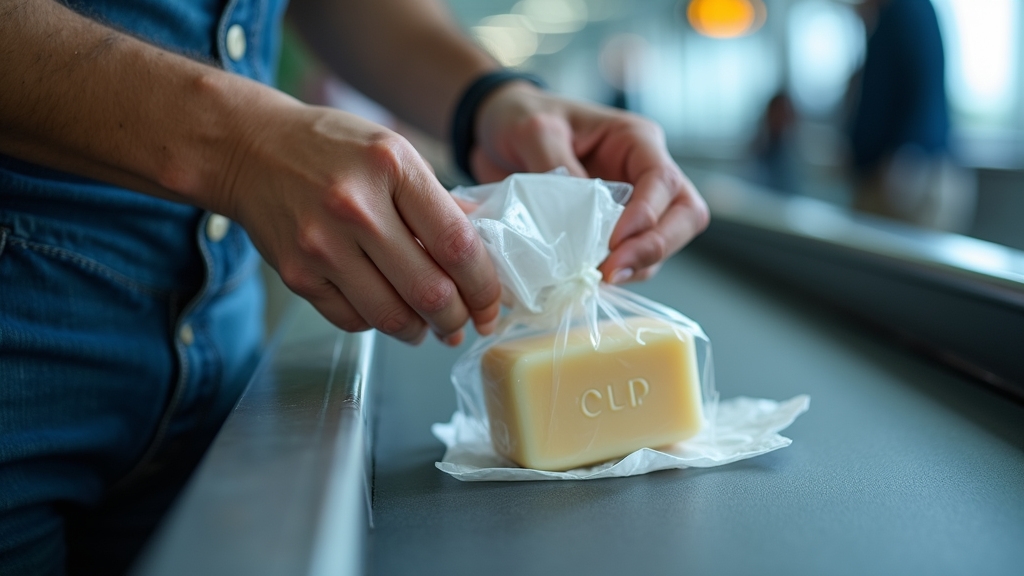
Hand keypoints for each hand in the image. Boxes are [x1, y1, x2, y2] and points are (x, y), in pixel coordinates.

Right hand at [223, 100, 500, 344]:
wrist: (248, 149)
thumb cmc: (330, 148)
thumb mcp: (393, 152)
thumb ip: (438, 201)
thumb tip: (485, 248)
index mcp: (392, 167)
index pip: (457, 244)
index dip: (484, 286)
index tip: (491, 304)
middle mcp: (356, 207)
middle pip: (429, 291)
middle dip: (456, 319)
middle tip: (464, 324)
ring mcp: (322, 245)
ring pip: (391, 316)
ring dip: (420, 331)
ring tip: (429, 326)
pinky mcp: (297, 275)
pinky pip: (353, 319)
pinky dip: (377, 323)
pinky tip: (385, 309)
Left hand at [470, 83, 708, 283]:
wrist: (495, 131)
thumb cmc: (520, 117)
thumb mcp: (533, 131)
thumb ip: (557, 166)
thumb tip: (578, 216)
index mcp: (634, 140)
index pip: (662, 180)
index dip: (647, 215)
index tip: (613, 242)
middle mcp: (642, 172)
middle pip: (684, 215)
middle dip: (655, 247)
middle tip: (613, 271)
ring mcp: (632, 203)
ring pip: (663, 242)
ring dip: (637, 266)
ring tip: (596, 279)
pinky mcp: (612, 229)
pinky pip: (631, 257)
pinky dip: (618, 272)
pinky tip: (589, 280)